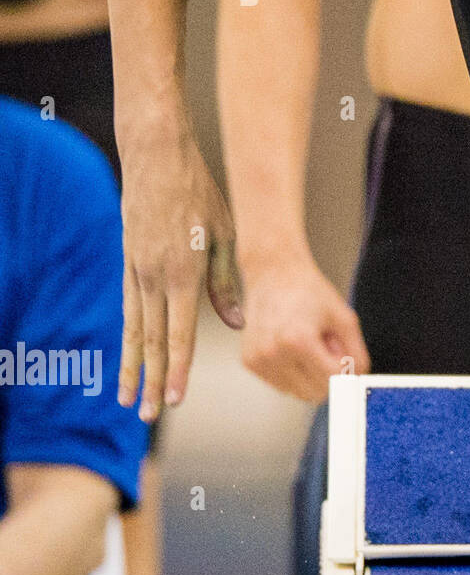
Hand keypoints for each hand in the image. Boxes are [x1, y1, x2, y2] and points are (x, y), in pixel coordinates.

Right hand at [118, 127, 241, 420]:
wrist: (156, 157)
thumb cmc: (198, 192)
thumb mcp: (223, 233)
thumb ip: (227, 282)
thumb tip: (238, 323)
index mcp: (183, 273)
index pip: (180, 334)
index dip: (179, 370)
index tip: (177, 399)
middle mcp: (154, 278)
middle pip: (152, 342)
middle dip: (152, 382)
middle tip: (147, 417)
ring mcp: (136, 272)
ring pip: (133, 331)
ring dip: (133, 369)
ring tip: (129, 401)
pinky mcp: (128, 265)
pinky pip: (128, 311)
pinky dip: (126, 340)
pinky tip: (127, 360)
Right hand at [239, 255, 369, 401]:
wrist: (274, 274)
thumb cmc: (308, 292)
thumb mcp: (344, 317)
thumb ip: (356, 352)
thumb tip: (356, 379)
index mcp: (298, 340)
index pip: (332, 380)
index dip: (344, 371)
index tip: (345, 360)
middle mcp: (273, 353)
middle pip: (314, 393)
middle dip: (326, 374)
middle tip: (324, 347)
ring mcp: (257, 360)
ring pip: (297, 393)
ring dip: (308, 376)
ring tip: (306, 345)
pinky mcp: (249, 362)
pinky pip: (281, 385)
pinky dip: (291, 373)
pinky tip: (291, 348)